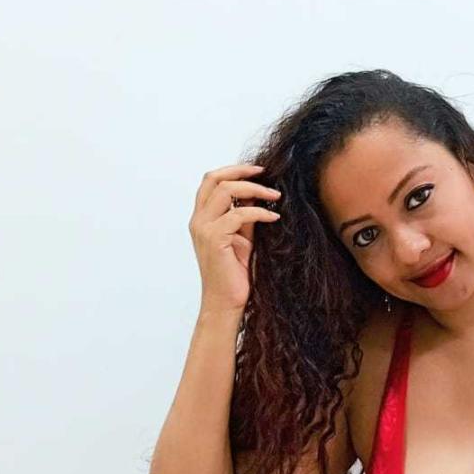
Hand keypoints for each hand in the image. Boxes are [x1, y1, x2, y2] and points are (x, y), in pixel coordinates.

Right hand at [189, 161, 282, 314]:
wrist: (227, 302)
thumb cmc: (236, 274)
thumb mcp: (243, 238)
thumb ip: (245, 216)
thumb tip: (258, 193)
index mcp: (202, 218)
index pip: (211, 181)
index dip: (234, 170)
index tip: (259, 171)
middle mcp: (198, 220)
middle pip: (214, 179)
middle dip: (241, 171)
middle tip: (266, 173)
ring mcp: (203, 229)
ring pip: (225, 191)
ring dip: (254, 189)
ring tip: (275, 195)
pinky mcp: (214, 239)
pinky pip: (238, 214)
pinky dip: (259, 212)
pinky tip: (274, 217)